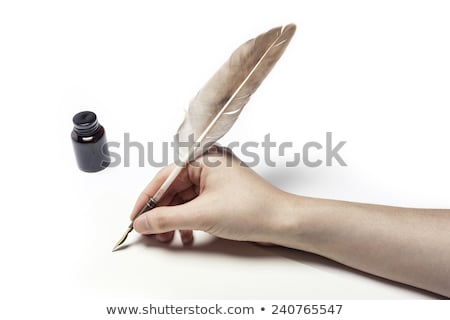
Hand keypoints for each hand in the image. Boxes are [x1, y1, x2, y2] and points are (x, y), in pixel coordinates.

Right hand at [131, 147, 291, 244]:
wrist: (282, 222)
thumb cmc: (252, 208)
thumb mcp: (202, 214)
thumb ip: (167, 218)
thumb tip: (143, 221)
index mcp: (203, 158)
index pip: (165, 177)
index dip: (147, 199)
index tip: (136, 217)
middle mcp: (208, 166)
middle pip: (173, 190)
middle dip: (161, 213)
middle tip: (151, 232)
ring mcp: (216, 181)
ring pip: (184, 200)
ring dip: (174, 220)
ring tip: (168, 237)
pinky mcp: (221, 196)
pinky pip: (196, 206)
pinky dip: (188, 221)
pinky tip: (186, 236)